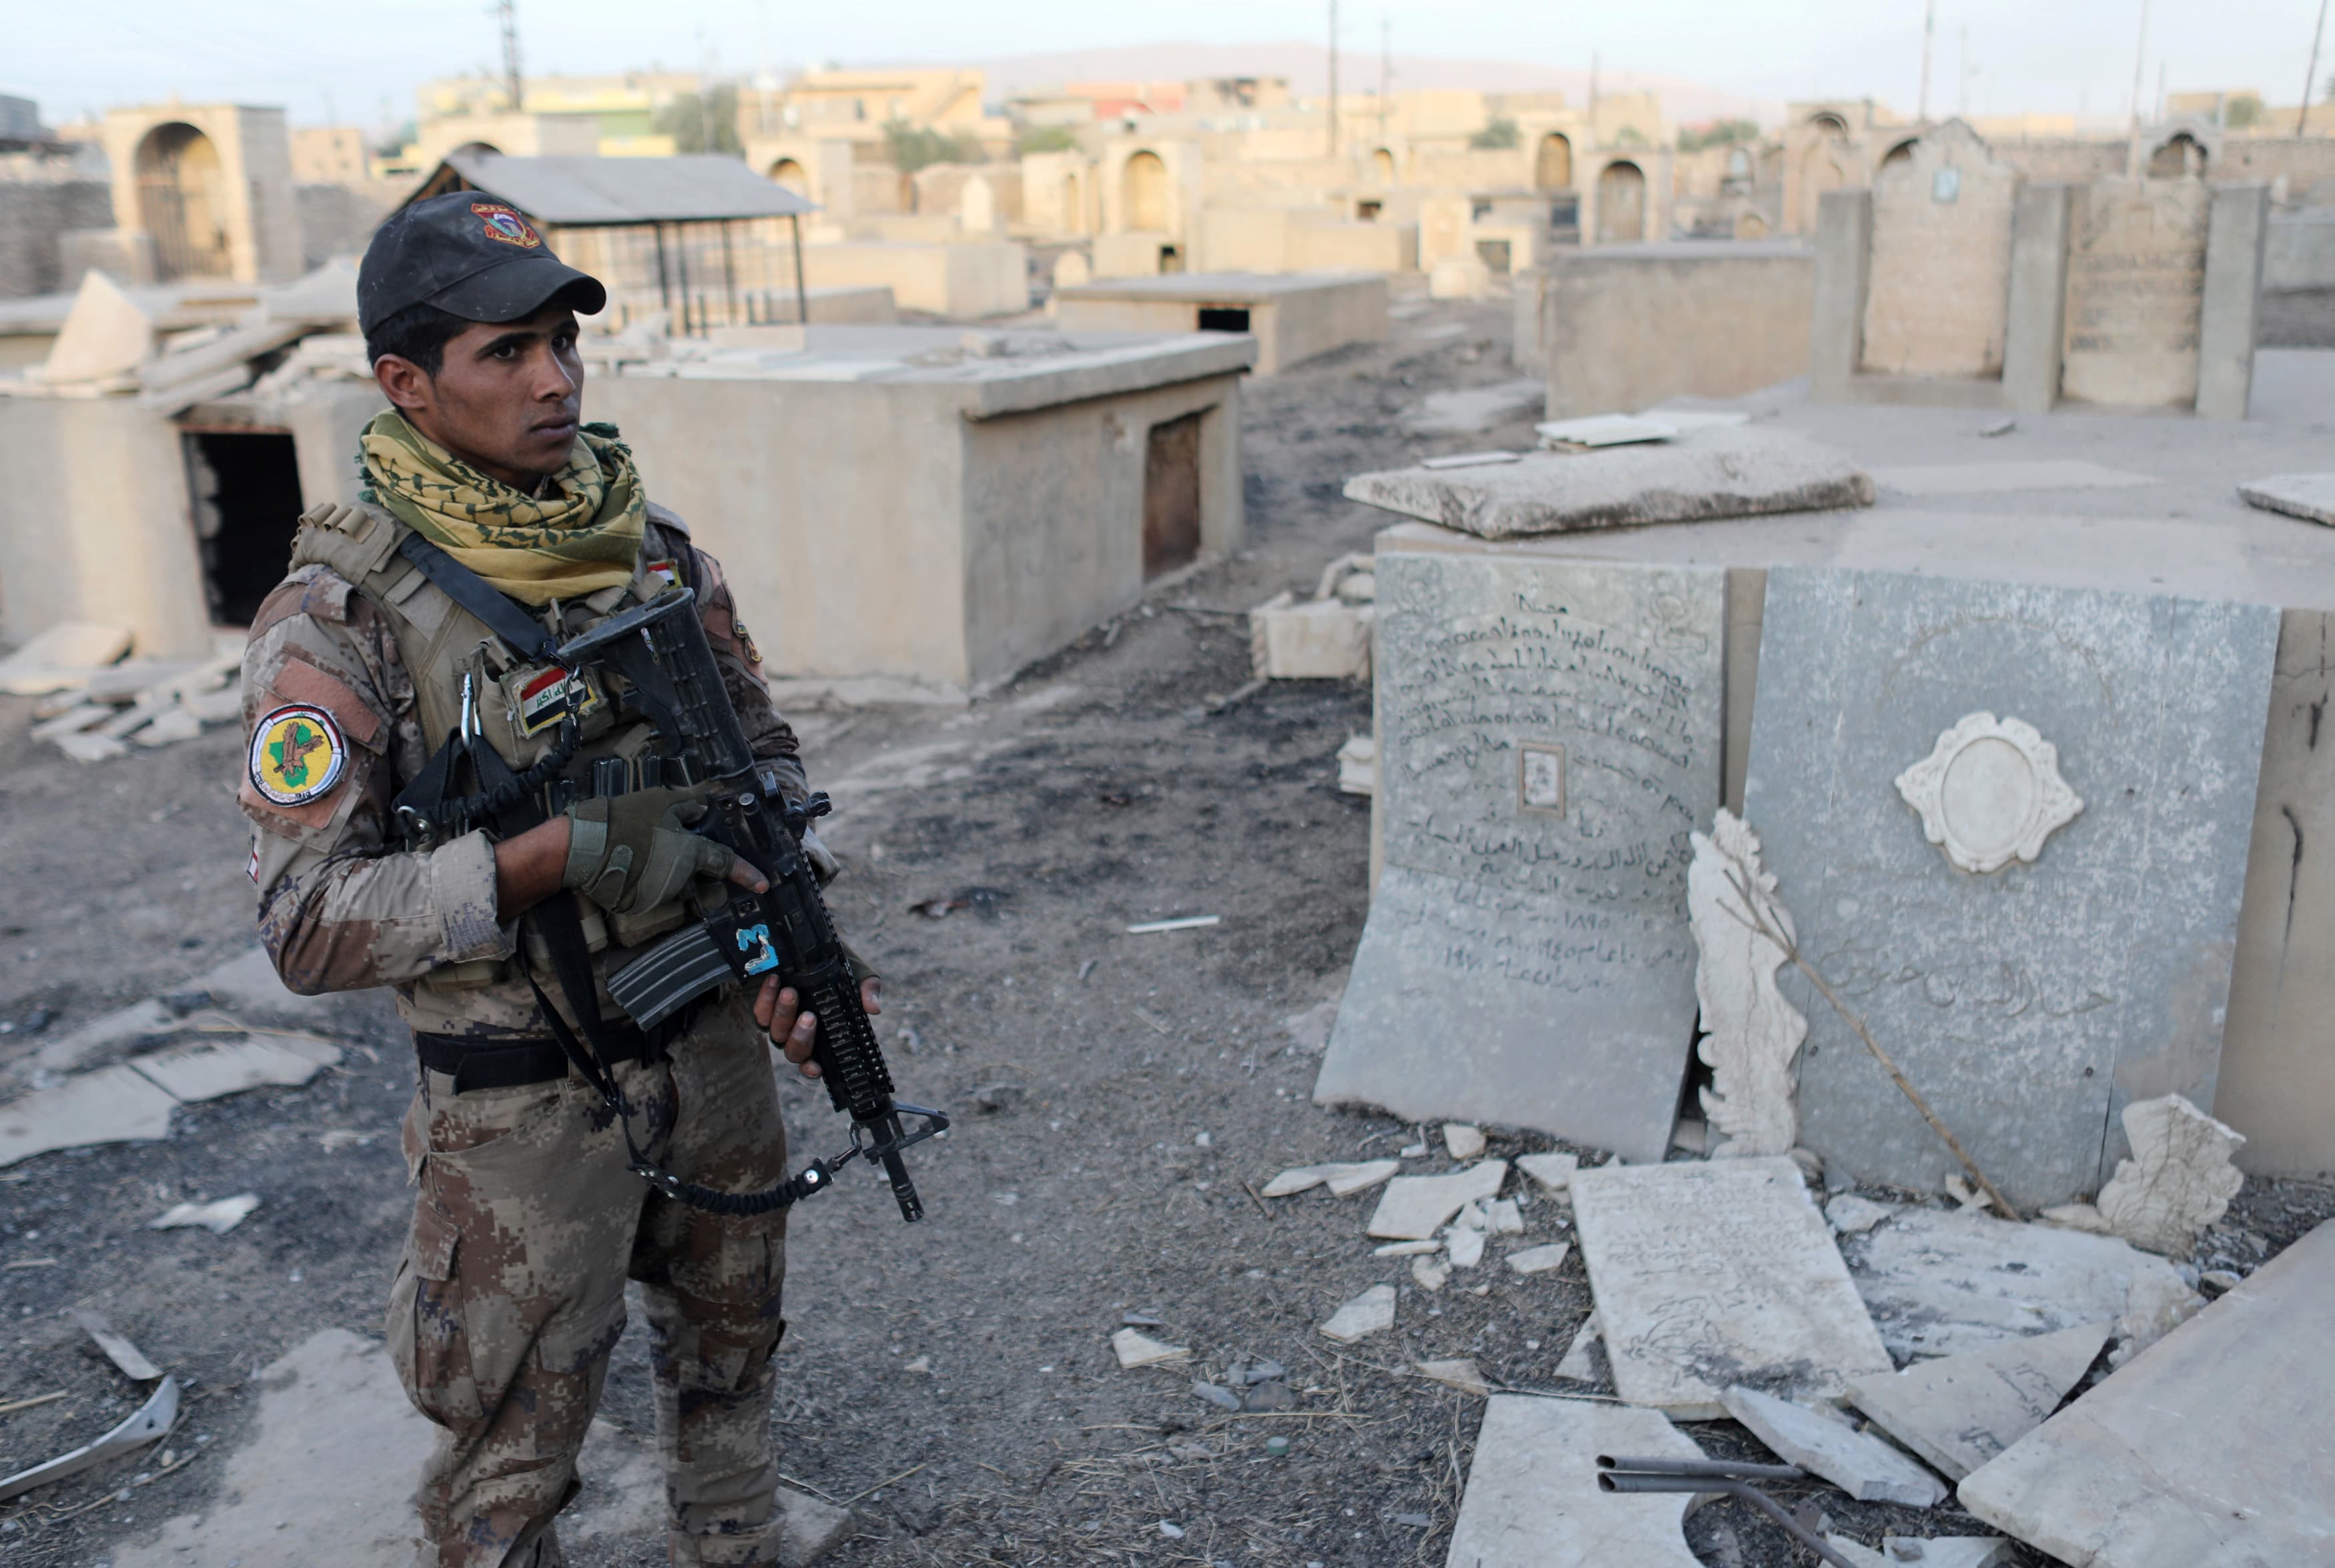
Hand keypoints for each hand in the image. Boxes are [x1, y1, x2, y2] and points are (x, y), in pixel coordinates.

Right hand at [564, 786, 752, 912]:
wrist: (582, 845)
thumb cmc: (624, 819)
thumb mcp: (659, 800)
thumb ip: (686, 805)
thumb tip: (702, 805)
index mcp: (690, 853)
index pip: (724, 862)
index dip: (746, 873)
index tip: (763, 884)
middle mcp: (679, 879)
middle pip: (691, 874)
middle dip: (680, 861)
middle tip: (655, 843)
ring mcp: (658, 895)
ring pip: (669, 884)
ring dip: (660, 870)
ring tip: (636, 849)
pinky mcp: (637, 906)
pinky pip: (646, 893)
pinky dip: (640, 880)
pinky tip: (625, 863)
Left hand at [755, 975, 880, 1079]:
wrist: (812, 946)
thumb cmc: (837, 966)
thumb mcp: (857, 974)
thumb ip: (867, 990)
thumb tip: (873, 1008)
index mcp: (822, 1035)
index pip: (814, 1062)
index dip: (812, 1069)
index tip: (815, 1067)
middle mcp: (797, 1035)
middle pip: (794, 1051)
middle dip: (801, 1037)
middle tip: (810, 1016)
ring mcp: (779, 1024)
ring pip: (776, 1033)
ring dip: (783, 1015)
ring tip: (791, 993)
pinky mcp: (763, 1009)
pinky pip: (760, 1013)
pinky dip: (766, 998)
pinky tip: (775, 982)